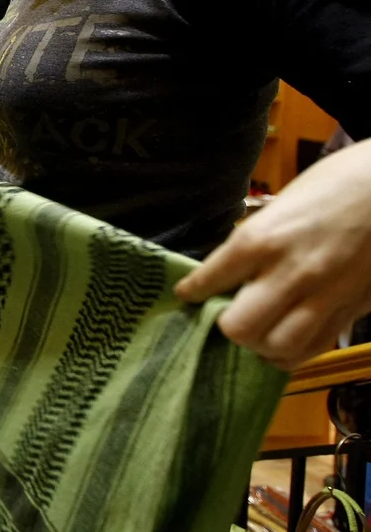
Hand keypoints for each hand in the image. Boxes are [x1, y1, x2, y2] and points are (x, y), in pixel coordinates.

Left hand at [175, 138, 370, 369]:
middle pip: (239, 327)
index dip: (192, 291)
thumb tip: (231, 273)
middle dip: (227, 325)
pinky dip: (292, 353)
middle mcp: (289, 273)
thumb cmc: (333, 185)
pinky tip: (283, 343)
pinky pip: (313, 348)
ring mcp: (324, 296)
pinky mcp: (352, 309)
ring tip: (258, 333)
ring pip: (277, 347)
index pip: (210, 281)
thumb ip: (255, 243)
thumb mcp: (280, 206)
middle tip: (228, 315)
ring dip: (261, 344)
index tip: (187, 295)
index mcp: (261, 239)